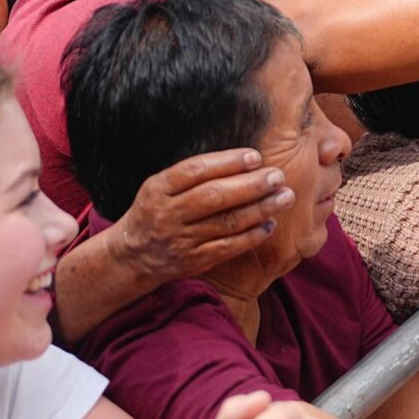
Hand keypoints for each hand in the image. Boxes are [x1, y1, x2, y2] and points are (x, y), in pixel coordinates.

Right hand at [102, 147, 299, 287]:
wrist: (133, 254)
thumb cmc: (158, 210)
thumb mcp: (161, 186)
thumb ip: (194, 174)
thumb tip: (243, 158)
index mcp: (159, 188)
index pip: (195, 170)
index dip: (227, 162)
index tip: (256, 157)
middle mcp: (168, 214)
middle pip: (213, 197)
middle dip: (250, 185)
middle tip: (278, 176)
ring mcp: (180, 240)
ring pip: (225, 223)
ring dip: (259, 209)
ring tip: (285, 197)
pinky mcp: (192, 261)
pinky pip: (227, 247)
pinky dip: (251, 236)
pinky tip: (270, 225)